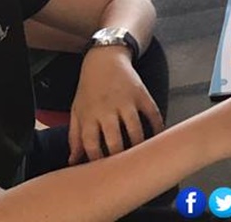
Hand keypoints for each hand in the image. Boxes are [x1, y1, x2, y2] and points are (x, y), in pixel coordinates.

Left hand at [68, 47, 164, 163]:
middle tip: (123, 168)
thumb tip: (73, 161)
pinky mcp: (141, 94)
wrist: (104, 59)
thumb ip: (75, 137)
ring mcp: (126, 101)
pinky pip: (153, 114)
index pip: (92, 145)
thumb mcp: (77, 110)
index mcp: (89, 115)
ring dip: (139, 147)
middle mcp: (107, 109)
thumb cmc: (89, 89)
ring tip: (139, 156)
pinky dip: (157, 127)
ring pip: (135, 130)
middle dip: (119, 158)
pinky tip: (157, 137)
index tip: (102, 170)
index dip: (97, 161)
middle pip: (115, 141)